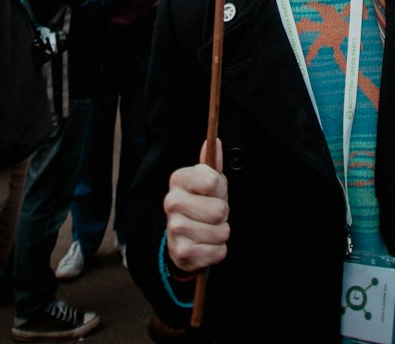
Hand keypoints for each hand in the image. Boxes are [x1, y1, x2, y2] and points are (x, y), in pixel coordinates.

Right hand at [164, 140, 228, 274]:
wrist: (182, 239)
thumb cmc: (200, 203)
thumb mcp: (208, 181)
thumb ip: (212, 162)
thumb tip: (215, 141)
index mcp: (178, 179)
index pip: (212, 181)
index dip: (220, 189)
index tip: (213, 192)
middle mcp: (171, 202)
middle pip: (219, 210)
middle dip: (223, 214)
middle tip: (213, 214)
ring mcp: (175, 228)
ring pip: (221, 232)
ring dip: (221, 233)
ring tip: (209, 229)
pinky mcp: (182, 252)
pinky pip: (219, 251)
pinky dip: (218, 250)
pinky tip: (206, 245)